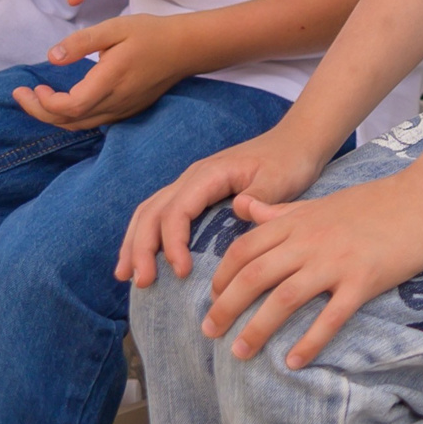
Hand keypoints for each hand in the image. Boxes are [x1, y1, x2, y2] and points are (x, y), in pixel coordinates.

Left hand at [11, 12, 192, 129]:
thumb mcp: (115, 28)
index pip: (71, 106)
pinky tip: (64, 100)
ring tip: (38, 98)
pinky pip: (94, 121)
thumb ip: (82, 42)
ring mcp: (124, 109)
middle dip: (39, 112)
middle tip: (21, 94)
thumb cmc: (151, 33)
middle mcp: (117, 101)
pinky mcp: (128, 110)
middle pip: (69, 121)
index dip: (45, 103)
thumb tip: (51, 57)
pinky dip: (72, 116)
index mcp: (111, 80)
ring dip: (54, 116)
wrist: (187, 48)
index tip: (33, 86)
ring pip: (80, 125)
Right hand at [117, 123, 335, 287]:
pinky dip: (145, 234)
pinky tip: (142, 257)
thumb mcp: (280, 179)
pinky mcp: (195, 192)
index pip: (177, 211)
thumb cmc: (289, 160)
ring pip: (149, 212)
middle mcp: (191, 177)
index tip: (181, 272)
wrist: (296, 141)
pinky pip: (160, 212)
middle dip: (141, 248)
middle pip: (152, 212)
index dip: (173, 243)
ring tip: (127, 276)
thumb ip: (258, 196)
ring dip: (134, 243)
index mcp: (209, 175)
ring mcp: (190, 183)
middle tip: (142, 282)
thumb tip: (235, 211)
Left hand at [202, 172, 422, 366]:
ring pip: (285, 298)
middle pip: (254, 276)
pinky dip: (310, 341)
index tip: (213, 300)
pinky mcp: (364, 280)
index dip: (221, 277)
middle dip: (226, 307)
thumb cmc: (375, 202)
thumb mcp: (321, 201)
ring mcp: (337, 261)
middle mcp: (310, 241)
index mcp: (298, 222)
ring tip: (240, 353)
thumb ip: (279, 210)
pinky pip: (331, 316)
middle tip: (209, 333)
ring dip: (258, 328)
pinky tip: (294, 361)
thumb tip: (241, 206)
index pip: (244, 249)